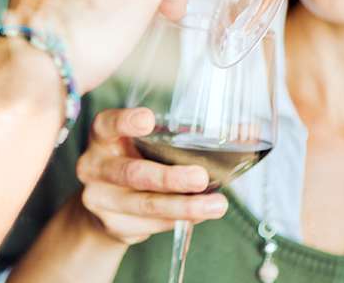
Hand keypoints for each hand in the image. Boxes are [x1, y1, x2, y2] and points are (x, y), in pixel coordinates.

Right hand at [76, 108, 227, 244]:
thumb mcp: (148, 144)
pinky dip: (179, 220)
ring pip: (146, 204)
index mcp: (103, 136)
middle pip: (133, 172)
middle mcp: (94, 165)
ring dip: (184, 207)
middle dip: (169, 177)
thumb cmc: (134, 161)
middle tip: (199, 177)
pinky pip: (151, 224)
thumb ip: (189, 135)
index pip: (107, 124)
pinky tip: (198, 215)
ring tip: (215, 205)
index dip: (126, 121)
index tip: (149, 119)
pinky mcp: (113, 225)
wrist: (102, 206)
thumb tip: (249, 131)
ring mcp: (100, 198)